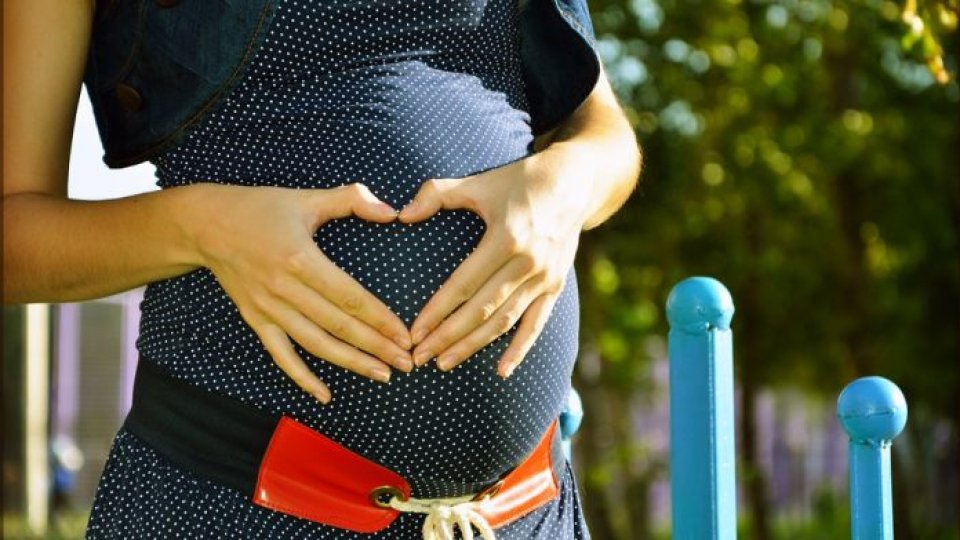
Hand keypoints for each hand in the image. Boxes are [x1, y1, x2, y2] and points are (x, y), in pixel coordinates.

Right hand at [186, 183, 412, 402]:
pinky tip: (326, 395)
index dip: (380, 319)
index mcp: (301, 259)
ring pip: (316, 344)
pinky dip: (302, 377)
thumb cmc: (261, 208)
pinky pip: (281, 355)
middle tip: (406, 363)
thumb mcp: (307, 198)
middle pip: (338, 326)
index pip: (350, 298)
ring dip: (351, 363)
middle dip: (376, 347)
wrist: (204, 225)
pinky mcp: (255, 320)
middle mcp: (284, 289)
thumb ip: (353, 199)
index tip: (405, 335)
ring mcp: (268, 309)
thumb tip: (391, 211)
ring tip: (382, 375)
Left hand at [397, 150, 591, 377]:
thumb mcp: (478, 182)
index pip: (464, 284)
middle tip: (420, 356)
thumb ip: (437, 194)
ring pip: (505, 321)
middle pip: (482, 310)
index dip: (437, 311)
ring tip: (445, 363)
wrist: (574, 183)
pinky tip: (501, 371)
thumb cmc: (518, 182)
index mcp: (506, 238)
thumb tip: (401, 214)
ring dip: (474, 346)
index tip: (414, 332)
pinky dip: (520, 350)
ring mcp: (544, 278)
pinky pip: (536, 324)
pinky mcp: (555, 286)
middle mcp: (527, 263)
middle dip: (448, 336)